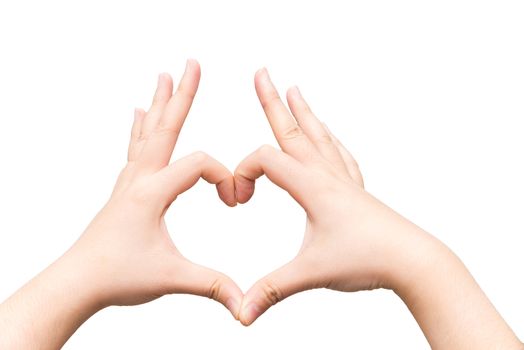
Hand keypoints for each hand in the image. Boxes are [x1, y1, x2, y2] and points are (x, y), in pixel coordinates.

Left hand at [72, 59, 241, 310]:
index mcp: (152, 191)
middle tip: (191, 63)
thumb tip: (244, 304)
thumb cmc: (117, 277)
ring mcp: (129, 181)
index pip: (198, 164)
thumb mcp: (171, 278)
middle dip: (183, 95)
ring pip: (148, 133)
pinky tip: (137, 113)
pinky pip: (135, 148)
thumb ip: (212, 285)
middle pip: (165, 127)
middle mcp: (138, 178)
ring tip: (163, 77)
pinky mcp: (125, 189)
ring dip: (160, 104)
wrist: (77, 283)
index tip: (235, 202)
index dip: (224, 177)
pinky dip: (140, 127)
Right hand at [234, 67, 391, 324]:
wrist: (413, 261)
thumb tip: (240, 314)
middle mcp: (327, 175)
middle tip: (262, 72)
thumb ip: (270, 290)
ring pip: (317, 137)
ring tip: (294, 90)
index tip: (237, 202)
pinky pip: (338, 155)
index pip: (266, 161)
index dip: (241, 174)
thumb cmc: (367, 260)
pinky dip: (327, 139)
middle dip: (272, 101)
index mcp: (313, 187)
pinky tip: (328, 135)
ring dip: (302, 113)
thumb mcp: (311, 274)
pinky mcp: (354, 190)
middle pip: (292, 130)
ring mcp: (343, 180)